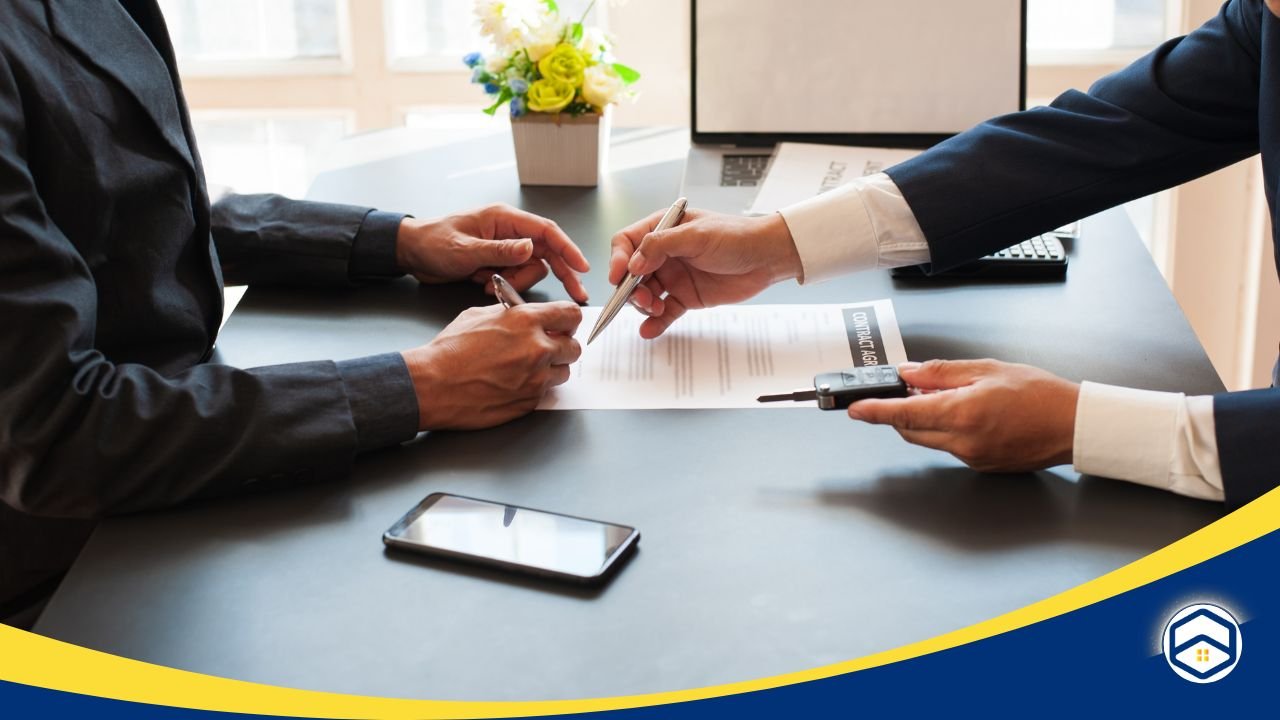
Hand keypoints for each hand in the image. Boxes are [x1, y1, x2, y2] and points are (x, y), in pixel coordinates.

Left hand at [396, 204, 590, 302]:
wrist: (411, 253)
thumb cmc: (433, 242)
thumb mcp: (465, 249)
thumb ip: (499, 250)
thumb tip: (529, 248)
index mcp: (504, 219)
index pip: (546, 231)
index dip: (568, 248)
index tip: (583, 267)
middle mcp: (509, 232)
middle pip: (547, 252)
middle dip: (562, 273)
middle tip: (577, 294)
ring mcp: (505, 248)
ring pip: (531, 269)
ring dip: (517, 282)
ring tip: (491, 284)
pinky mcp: (498, 262)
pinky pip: (515, 277)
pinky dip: (505, 286)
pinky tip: (484, 284)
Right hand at [400, 302, 582, 429]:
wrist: (433, 385)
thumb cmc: (449, 352)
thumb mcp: (478, 315)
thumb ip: (510, 314)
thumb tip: (524, 314)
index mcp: (526, 321)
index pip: (571, 314)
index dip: (568, 320)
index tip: (564, 324)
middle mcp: (537, 349)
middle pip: (574, 347)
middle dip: (562, 347)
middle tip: (547, 348)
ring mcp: (536, 379)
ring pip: (563, 372)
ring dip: (551, 369)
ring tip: (526, 367)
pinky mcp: (530, 401)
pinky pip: (545, 392)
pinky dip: (535, 387)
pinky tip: (514, 383)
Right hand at [608, 208, 802, 338]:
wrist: (767, 258)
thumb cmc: (736, 237)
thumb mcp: (697, 235)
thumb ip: (661, 246)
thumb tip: (632, 263)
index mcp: (663, 230)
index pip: (627, 242)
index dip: (618, 259)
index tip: (619, 277)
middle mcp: (664, 254)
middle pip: (632, 273)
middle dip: (630, 289)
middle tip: (643, 299)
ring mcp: (674, 276)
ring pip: (645, 295)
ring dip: (644, 306)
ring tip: (656, 309)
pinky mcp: (686, 297)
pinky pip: (664, 312)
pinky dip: (655, 323)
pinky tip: (649, 331)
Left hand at [847, 359, 1079, 471]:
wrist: (1073, 426)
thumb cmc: (1041, 395)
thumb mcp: (987, 369)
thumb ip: (941, 373)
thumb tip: (909, 373)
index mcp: (961, 413)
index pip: (903, 414)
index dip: (874, 411)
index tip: (854, 409)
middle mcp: (962, 441)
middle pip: (910, 429)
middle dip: (900, 411)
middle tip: (906, 388)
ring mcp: (970, 457)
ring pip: (928, 439)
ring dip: (924, 420)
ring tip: (948, 397)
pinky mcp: (979, 465)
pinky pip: (948, 446)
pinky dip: (945, 429)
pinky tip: (966, 414)